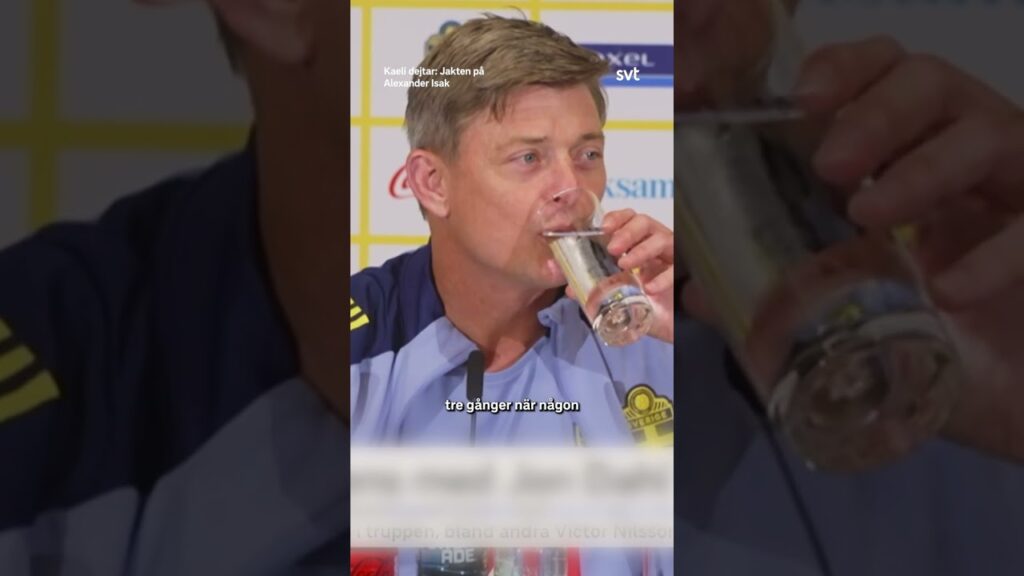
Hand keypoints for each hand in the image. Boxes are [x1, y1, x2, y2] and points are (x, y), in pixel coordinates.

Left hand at [565, 209, 674, 343]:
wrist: (668, 324)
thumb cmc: (643, 301)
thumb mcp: (617, 292)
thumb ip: (596, 287)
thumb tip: (570, 289)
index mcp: (638, 242)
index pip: (630, 218)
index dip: (618, 218)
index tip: (605, 228)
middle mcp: (655, 244)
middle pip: (645, 222)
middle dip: (627, 232)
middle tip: (612, 249)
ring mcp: (671, 257)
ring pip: (662, 238)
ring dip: (641, 249)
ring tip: (625, 265)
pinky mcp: (684, 274)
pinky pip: (676, 268)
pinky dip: (662, 277)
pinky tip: (649, 288)